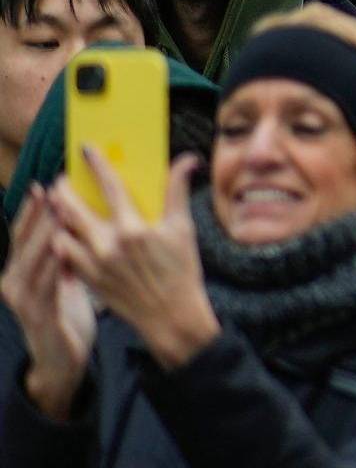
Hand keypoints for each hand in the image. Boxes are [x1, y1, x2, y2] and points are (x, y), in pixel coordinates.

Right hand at [0, 188, 97, 419]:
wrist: (62, 362)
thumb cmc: (65, 317)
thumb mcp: (62, 282)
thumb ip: (64, 257)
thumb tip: (77, 226)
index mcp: (19, 271)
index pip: (23, 235)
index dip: (31, 210)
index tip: (42, 186)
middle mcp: (14, 282)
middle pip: (25, 242)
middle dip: (40, 215)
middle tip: (53, 190)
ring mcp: (23, 300)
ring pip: (34, 260)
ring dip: (46, 235)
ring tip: (60, 213)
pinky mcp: (38, 315)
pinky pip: (47, 286)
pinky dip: (55, 267)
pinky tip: (64, 251)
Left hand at [46, 152, 216, 368]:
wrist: (171, 318)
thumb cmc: (182, 273)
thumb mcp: (183, 230)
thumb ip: (178, 192)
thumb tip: (186, 160)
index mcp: (134, 229)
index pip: (110, 186)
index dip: (97, 164)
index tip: (86, 149)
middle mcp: (109, 244)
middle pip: (72, 207)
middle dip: (62, 189)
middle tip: (62, 180)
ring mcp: (94, 263)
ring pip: (61, 230)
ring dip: (57, 214)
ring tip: (58, 205)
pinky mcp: (88, 278)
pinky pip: (64, 253)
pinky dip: (61, 239)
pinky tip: (63, 233)